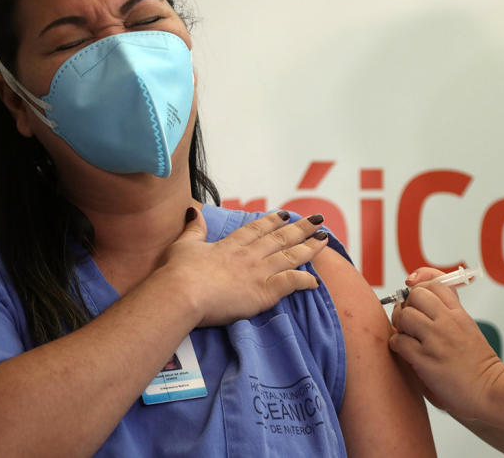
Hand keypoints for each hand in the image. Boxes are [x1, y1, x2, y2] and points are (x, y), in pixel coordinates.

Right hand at [156, 208, 328, 325]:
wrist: (183, 293)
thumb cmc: (178, 272)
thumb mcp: (184, 245)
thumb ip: (194, 229)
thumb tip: (193, 210)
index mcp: (230, 245)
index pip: (257, 230)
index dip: (273, 221)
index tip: (286, 215)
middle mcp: (249, 255)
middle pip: (280, 238)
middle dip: (301, 228)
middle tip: (317, 220)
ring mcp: (259, 272)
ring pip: (291, 256)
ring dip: (309, 248)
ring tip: (324, 239)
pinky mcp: (265, 292)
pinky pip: (291, 283)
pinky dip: (305, 281)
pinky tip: (315, 281)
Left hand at [389, 271, 503, 421]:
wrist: (491, 391)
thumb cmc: (479, 367)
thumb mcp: (469, 330)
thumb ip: (451, 316)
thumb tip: (428, 305)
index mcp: (460, 314)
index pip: (436, 283)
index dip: (421, 286)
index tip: (416, 297)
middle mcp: (448, 322)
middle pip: (416, 295)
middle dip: (407, 305)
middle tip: (408, 319)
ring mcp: (436, 339)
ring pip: (405, 315)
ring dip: (399, 325)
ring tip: (406, 336)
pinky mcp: (426, 359)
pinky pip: (399, 341)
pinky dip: (397, 345)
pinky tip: (405, 352)